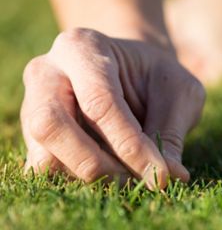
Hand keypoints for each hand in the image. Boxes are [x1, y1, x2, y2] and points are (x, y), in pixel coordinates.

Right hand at [21, 28, 204, 188]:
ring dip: (85, 177)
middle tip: (132, 180)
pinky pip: (44, 169)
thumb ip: (171, 133)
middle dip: (95, 163)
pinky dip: (75, 182)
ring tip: (123, 178)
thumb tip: (169, 178)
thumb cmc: (154, 79)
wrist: (131, 74)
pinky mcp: (34, 135)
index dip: (130, 146)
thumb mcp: (179, 92)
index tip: (161, 176)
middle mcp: (46, 74)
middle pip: (51, 125)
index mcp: (82, 47)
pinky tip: (105, 176)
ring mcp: (34, 106)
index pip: (99, 103)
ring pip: (42, 155)